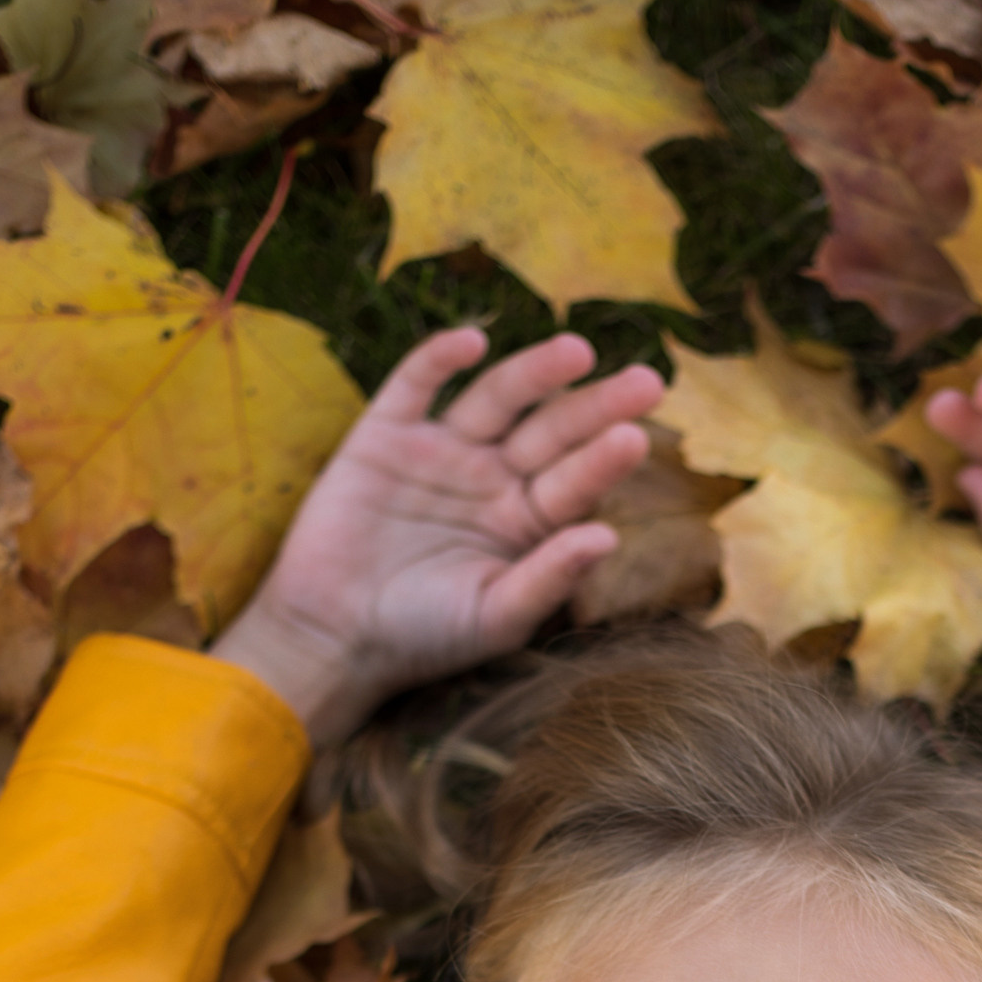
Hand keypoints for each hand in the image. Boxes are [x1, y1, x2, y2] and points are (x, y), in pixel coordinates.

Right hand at [212, 326, 665, 745]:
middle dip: (595, 406)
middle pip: (552, 431)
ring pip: (497, 399)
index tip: (638, 437)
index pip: (575, 483)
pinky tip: (473, 344)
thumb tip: (608, 536)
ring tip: (577, 352)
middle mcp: (491, 479)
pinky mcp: (385, 435)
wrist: (333, 636)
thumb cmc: (422, 637)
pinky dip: (439, 360)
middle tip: (647, 382)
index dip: (604, 460)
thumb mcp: (495, 617)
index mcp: (525, 523)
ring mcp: (441, 452)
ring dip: (535, 373)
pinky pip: (415, 385)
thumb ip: (549, 578)